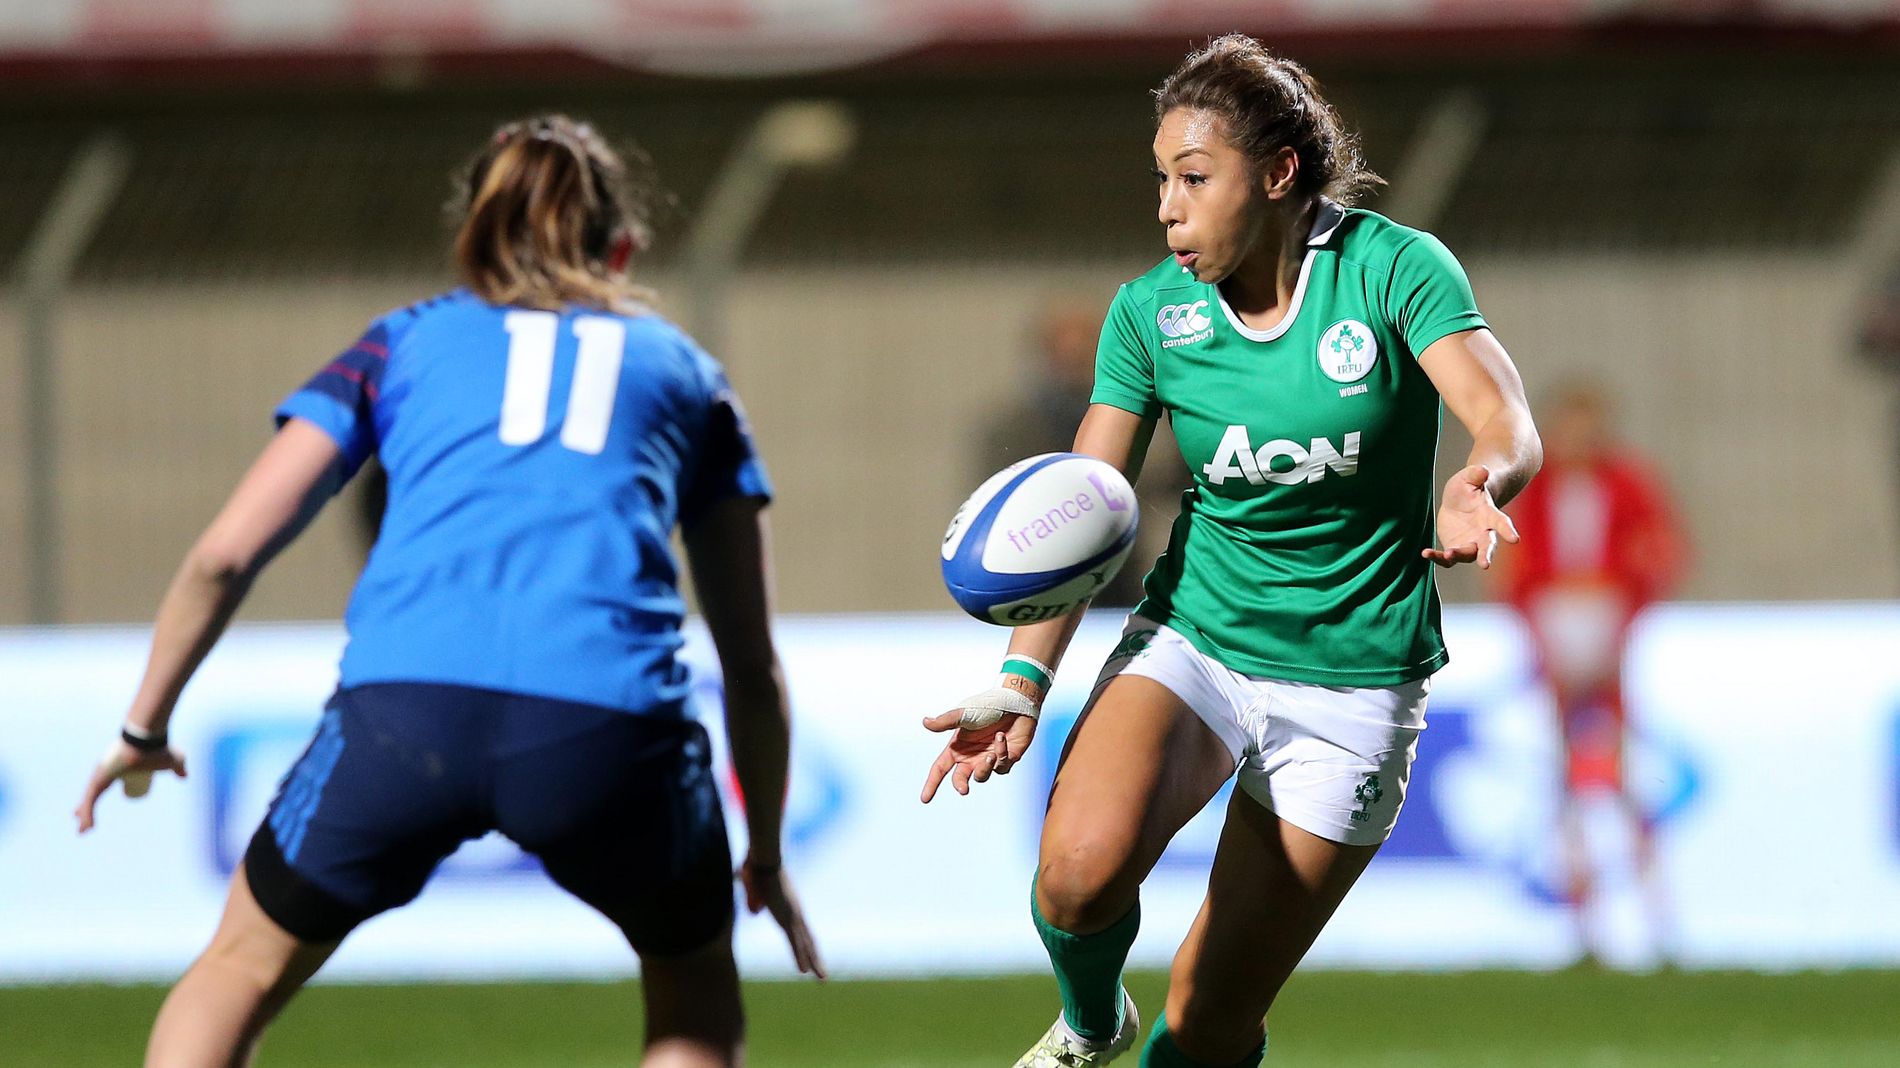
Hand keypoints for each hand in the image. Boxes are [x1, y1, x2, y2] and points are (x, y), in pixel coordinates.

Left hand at [76, 738, 187, 832]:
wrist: (148, 738)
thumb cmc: (159, 748)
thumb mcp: (172, 761)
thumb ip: (179, 768)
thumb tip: (184, 776)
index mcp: (117, 767)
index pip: (105, 786)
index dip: (102, 796)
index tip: (99, 805)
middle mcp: (104, 770)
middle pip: (92, 794)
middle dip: (84, 809)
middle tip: (81, 822)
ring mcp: (100, 775)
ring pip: (89, 800)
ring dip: (86, 817)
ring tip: (83, 832)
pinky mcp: (98, 780)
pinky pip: (90, 801)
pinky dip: (88, 815)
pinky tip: (86, 827)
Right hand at [739, 854, 825, 978]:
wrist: (765, 860)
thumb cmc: (758, 867)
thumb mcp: (754, 886)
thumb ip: (754, 898)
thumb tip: (752, 907)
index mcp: (790, 906)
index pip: (802, 931)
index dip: (807, 945)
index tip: (813, 957)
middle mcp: (796, 913)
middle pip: (809, 941)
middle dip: (816, 959)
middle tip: (823, 976)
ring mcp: (793, 917)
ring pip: (805, 946)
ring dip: (814, 964)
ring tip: (822, 980)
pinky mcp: (786, 919)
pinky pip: (794, 943)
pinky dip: (799, 957)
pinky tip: (804, 971)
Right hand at [919, 681, 1041, 801]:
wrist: (1015, 702)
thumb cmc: (988, 706)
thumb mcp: (964, 714)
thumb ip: (946, 721)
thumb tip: (926, 722)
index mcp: (957, 747)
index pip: (940, 769)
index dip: (932, 784)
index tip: (925, 799)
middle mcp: (971, 756)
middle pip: (960, 779)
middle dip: (961, 785)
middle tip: (963, 789)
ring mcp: (989, 759)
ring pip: (982, 776)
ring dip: (985, 768)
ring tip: (990, 754)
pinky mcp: (1006, 759)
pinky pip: (1002, 766)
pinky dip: (1002, 752)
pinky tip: (1002, 737)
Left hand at [1423, 463, 1519, 570]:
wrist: (1459, 503)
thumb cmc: (1468, 489)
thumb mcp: (1468, 478)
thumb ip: (1475, 475)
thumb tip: (1483, 470)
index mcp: (1490, 515)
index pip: (1501, 523)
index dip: (1508, 530)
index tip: (1515, 539)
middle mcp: (1483, 533)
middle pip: (1487, 546)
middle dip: (1486, 555)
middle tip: (1485, 564)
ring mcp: (1470, 543)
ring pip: (1468, 555)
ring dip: (1459, 555)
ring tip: (1448, 553)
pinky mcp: (1455, 548)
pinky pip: (1448, 559)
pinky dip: (1438, 558)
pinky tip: (1425, 553)